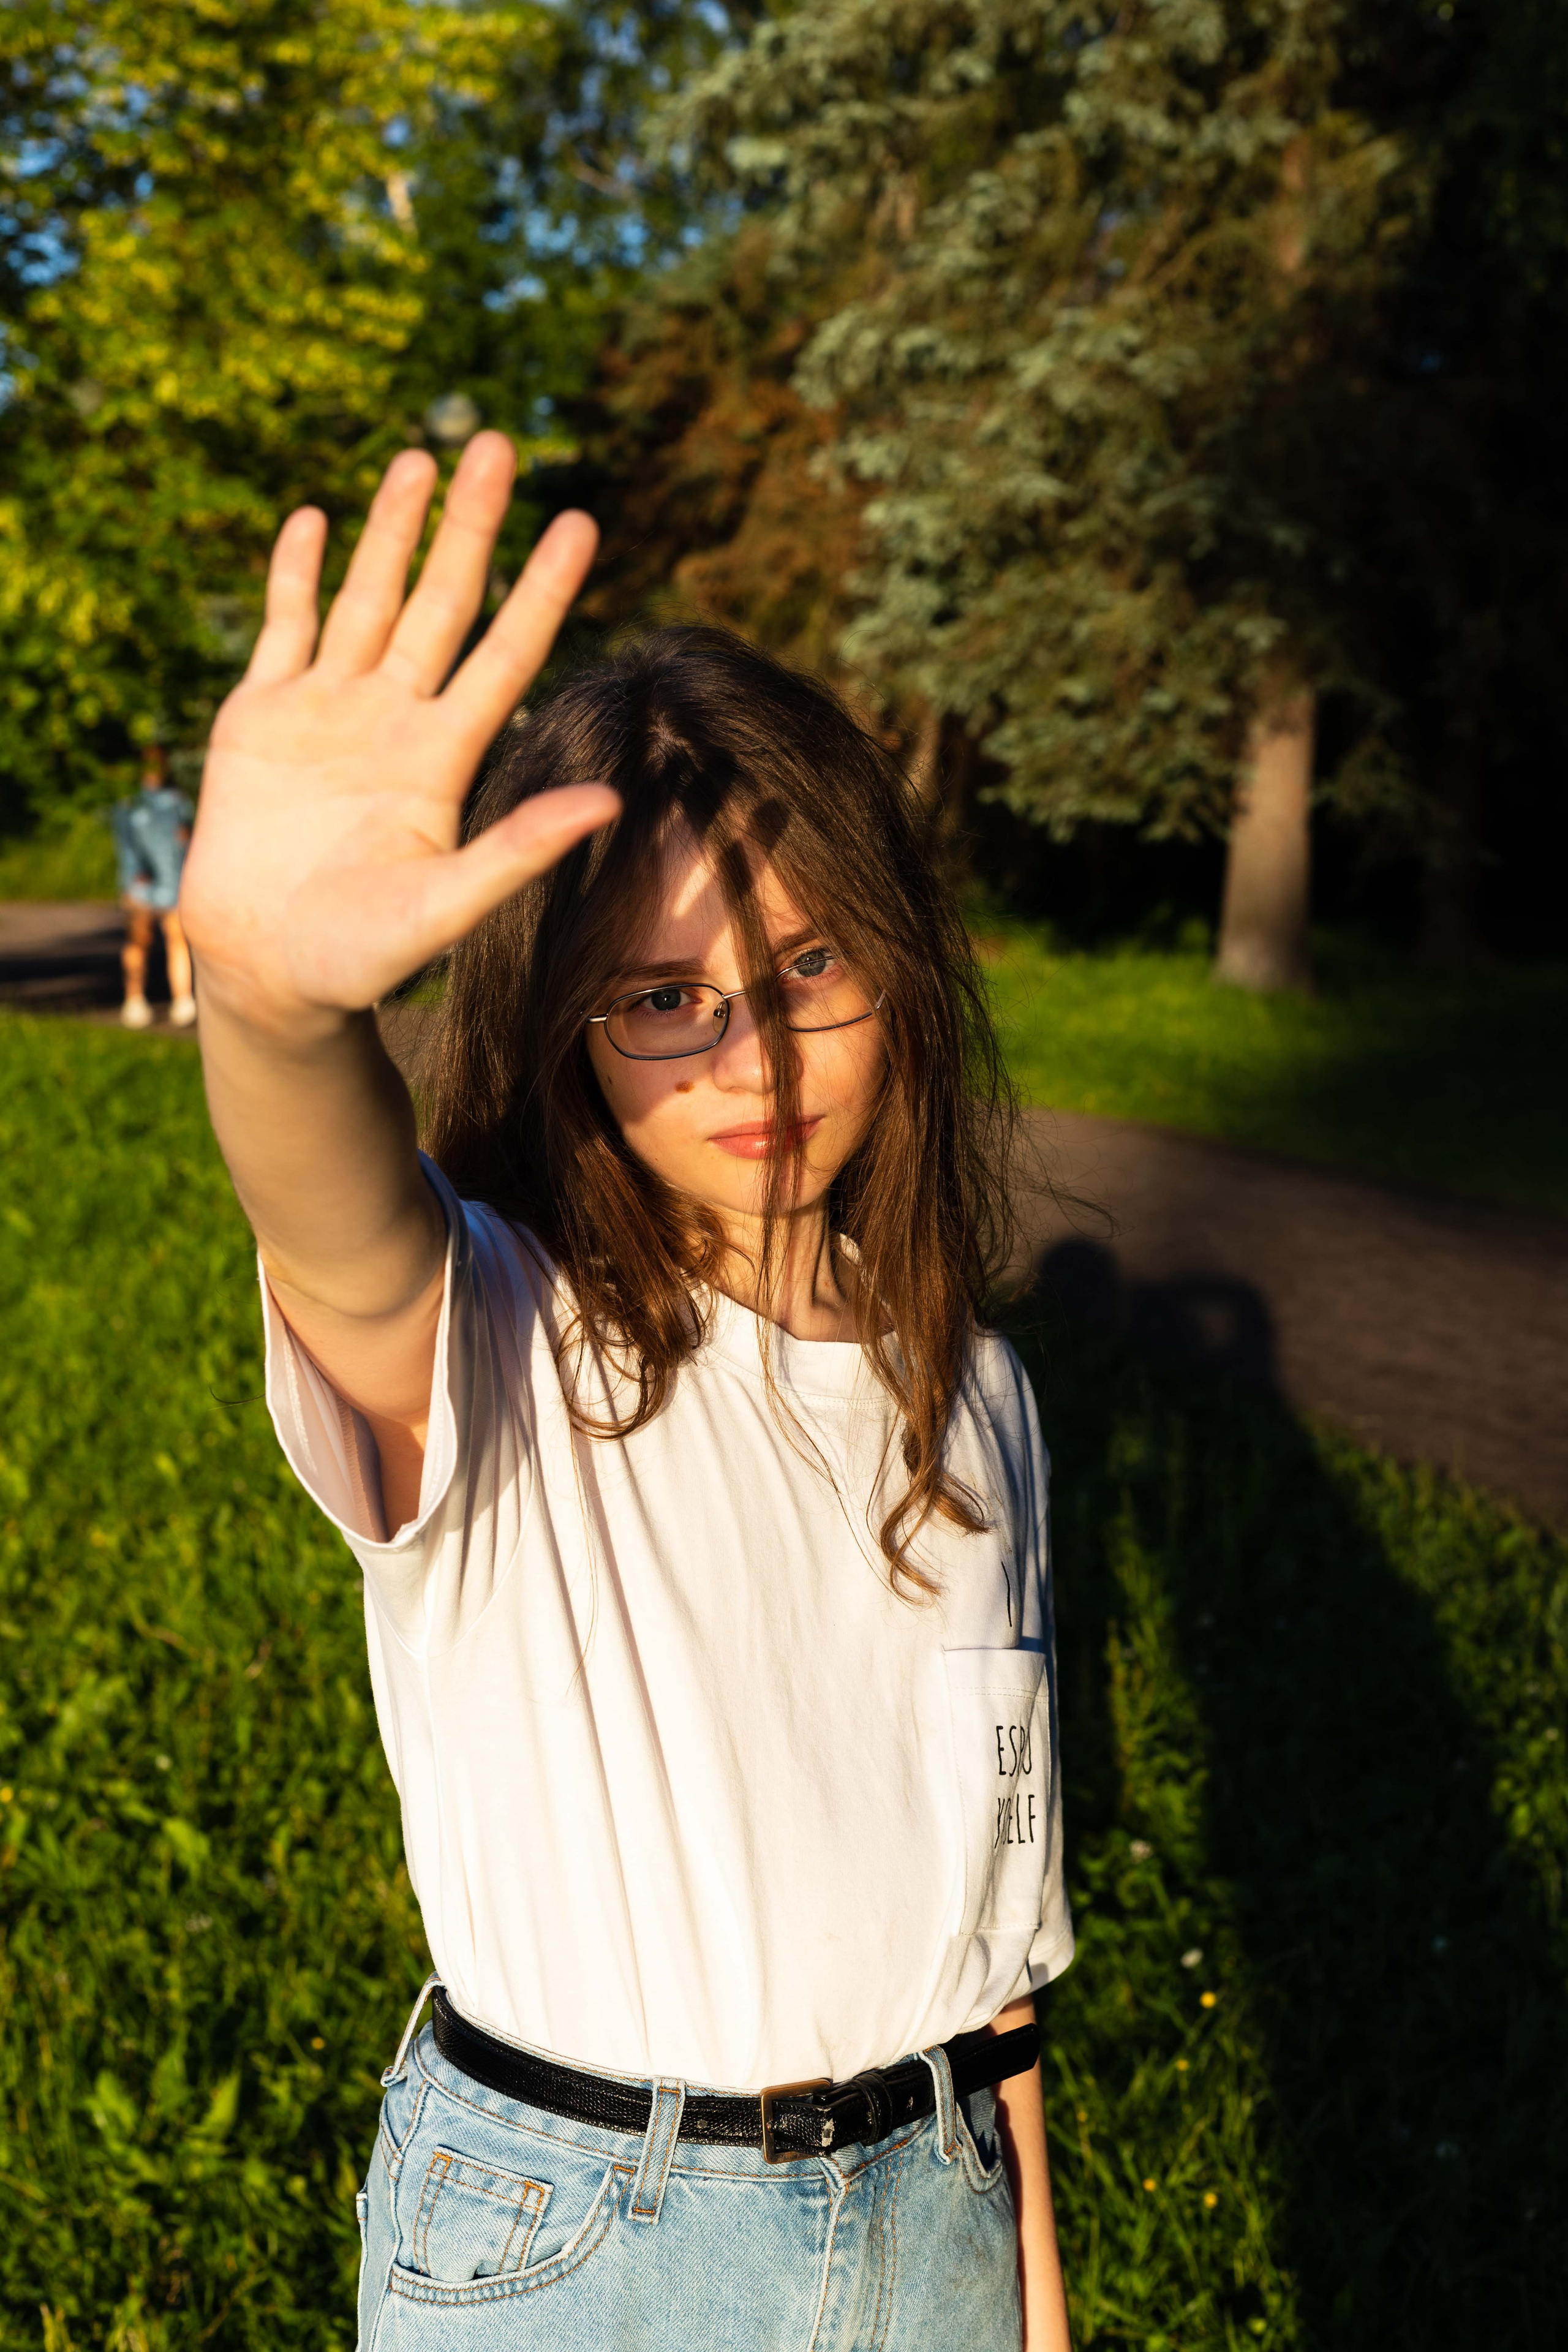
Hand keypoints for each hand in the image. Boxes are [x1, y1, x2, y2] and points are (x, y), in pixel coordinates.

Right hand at [182, 435, 619, 1025]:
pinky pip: (283, 630)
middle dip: (469, 527)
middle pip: (439, 603)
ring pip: (364, 599)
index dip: (541, 589)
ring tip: (420, 458)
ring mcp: (324, 711)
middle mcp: (390, 721)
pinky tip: (314, 518)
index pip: (504, 654)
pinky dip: (295, 575)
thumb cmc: (361, 957)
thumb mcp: (448, 906)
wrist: (269, 975)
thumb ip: (520, 849)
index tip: (580, 523)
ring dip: (390, 530)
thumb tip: (611, 799)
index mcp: (439, 758)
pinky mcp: (258, 718)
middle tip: (501, 445)